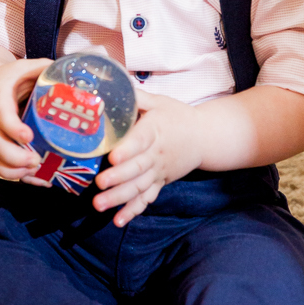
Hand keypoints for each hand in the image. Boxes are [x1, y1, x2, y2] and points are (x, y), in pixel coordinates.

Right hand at [0, 57, 52, 181]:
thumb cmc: (7, 78)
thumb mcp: (24, 67)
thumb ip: (45, 69)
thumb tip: (73, 76)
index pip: (3, 117)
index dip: (14, 129)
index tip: (29, 137)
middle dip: (15, 159)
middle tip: (36, 161)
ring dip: (14, 172)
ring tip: (38, 172)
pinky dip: (16, 176)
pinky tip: (38, 179)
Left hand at [92, 90, 203, 226]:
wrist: (205, 137)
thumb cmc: (178, 116)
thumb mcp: (160, 102)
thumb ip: (138, 96)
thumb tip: (115, 82)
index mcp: (155, 130)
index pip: (140, 140)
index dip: (127, 149)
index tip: (112, 157)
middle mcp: (157, 154)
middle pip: (137, 168)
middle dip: (118, 178)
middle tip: (99, 185)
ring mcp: (159, 171)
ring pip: (139, 186)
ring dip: (119, 197)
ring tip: (99, 205)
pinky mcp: (161, 182)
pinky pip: (147, 198)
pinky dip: (134, 210)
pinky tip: (119, 221)